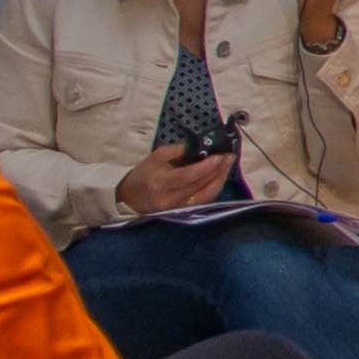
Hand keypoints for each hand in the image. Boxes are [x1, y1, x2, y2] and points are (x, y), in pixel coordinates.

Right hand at [118, 144, 238, 213]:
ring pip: (206, 196)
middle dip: (218, 170)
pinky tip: (219, 177)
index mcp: (161, 182)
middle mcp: (170, 198)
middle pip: (200, 185)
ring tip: (228, 165)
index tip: (220, 155)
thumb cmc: (142, 174)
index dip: (207, 166)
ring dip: (220, 180)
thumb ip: (179, 150)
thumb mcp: (156, 156)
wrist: (129, 198)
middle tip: (229, 156)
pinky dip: (213, 188)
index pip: (189, 176)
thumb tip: (201, 146)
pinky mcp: (182, 213)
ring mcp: (177, 208)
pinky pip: (203, 201)